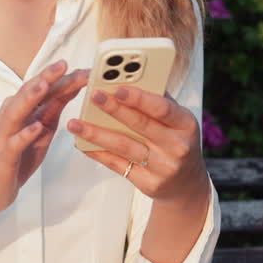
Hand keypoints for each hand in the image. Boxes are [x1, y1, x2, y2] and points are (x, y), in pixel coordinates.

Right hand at [0, 60, 87, 216]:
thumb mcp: (40, 132)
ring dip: (30, 97)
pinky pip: (13, 144)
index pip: (43, 90)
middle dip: (46, 78)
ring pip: (16, 112)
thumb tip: (72, 88)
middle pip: (28, 94)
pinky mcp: (2, 156)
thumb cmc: (14, 159)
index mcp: (22, 112)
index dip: (63, 79)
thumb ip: (52, 110)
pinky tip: (36, 127)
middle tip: (63, 64)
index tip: (86, 70)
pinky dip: (24, 134)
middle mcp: (10, 118)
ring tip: (45, 85)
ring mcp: (4, 136)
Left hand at [67, 86, 208, 204]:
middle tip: (93, 96)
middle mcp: (177, 146)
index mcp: (186, 124)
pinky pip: (117, 164)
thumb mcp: (178, 121)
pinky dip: (98, 152)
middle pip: (140, 125)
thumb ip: (157, 101)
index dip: (139, 97)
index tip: (118, 87)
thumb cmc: (177, 141)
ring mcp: (162, 167)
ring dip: (97, 133)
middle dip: (114, 109)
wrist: (187, 183)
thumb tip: (128, 79)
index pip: (161, 108)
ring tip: (76, 124)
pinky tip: (83, 143)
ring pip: (124, 146)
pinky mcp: (147, 183)